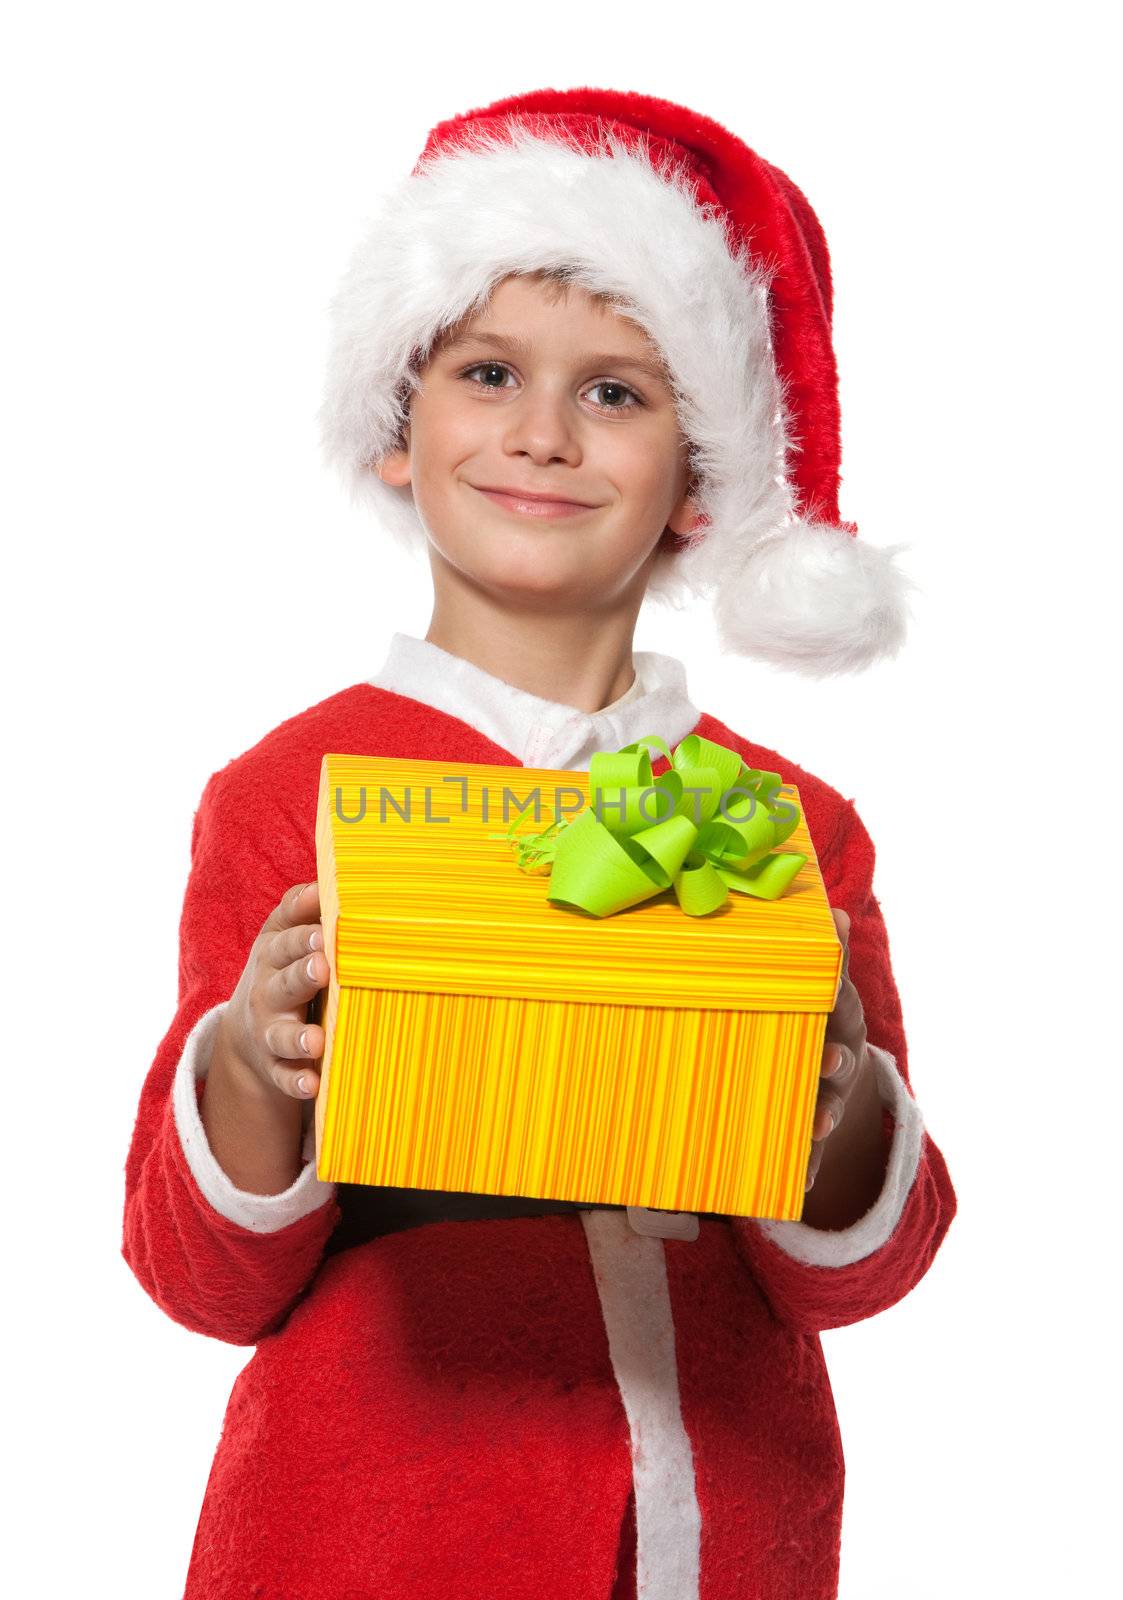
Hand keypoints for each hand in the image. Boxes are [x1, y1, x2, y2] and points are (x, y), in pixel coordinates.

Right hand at [214, 882, 327, 1101]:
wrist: (245, 1031)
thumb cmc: (280, 969)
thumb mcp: (280, 935)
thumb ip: (299, 907)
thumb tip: (324, 881)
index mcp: (273, 955)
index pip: (286, 941)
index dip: (303, 935)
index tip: (324, 930)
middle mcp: (268, 993)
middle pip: (285, 982)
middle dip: (302, 974)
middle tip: (323, 966)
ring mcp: (269, 1031)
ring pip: (281, 1034)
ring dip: (298, 1037)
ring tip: (315, 1041)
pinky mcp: (274, 1066)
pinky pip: (284, 1077)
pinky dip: (296, 1082)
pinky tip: (312, 1086)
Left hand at [805, 907, 869, 1192]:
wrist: (834, 1060)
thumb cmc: (820, 1014)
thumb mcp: (830, 988)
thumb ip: (830, 958)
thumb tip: (833, 911)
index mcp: (837, 1027)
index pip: (839, 1030)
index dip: (835, 1045)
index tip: (830, 1054)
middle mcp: (837, 1066)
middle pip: (837, 1080)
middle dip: (829, 1093)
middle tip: (821, 1109)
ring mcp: (828, 1100)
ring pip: (824, 1116)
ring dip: (818, 1130)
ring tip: (810, 1141)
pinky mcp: (813, 1133)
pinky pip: (810, 1154)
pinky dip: (805, 1169)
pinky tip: (795, 1186)